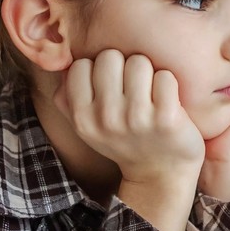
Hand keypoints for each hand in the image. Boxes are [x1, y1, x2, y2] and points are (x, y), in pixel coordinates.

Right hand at [58, 50, 203, 230]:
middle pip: (110, 57)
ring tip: (150, 93)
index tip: (109, 84)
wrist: (160, 173)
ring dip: (148, 73)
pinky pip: (165, 76)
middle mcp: (106, 118)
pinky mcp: (167, 118)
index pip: (81, 66)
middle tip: (132, 87)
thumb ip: (67, 97)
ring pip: (139, 62)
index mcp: (82, 118)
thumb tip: (61, 63)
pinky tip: (167, 100)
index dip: (97, 69)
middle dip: (123, 65)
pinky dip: (168, 83)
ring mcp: (137, 119)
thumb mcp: (87, 126)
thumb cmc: (123, 139)